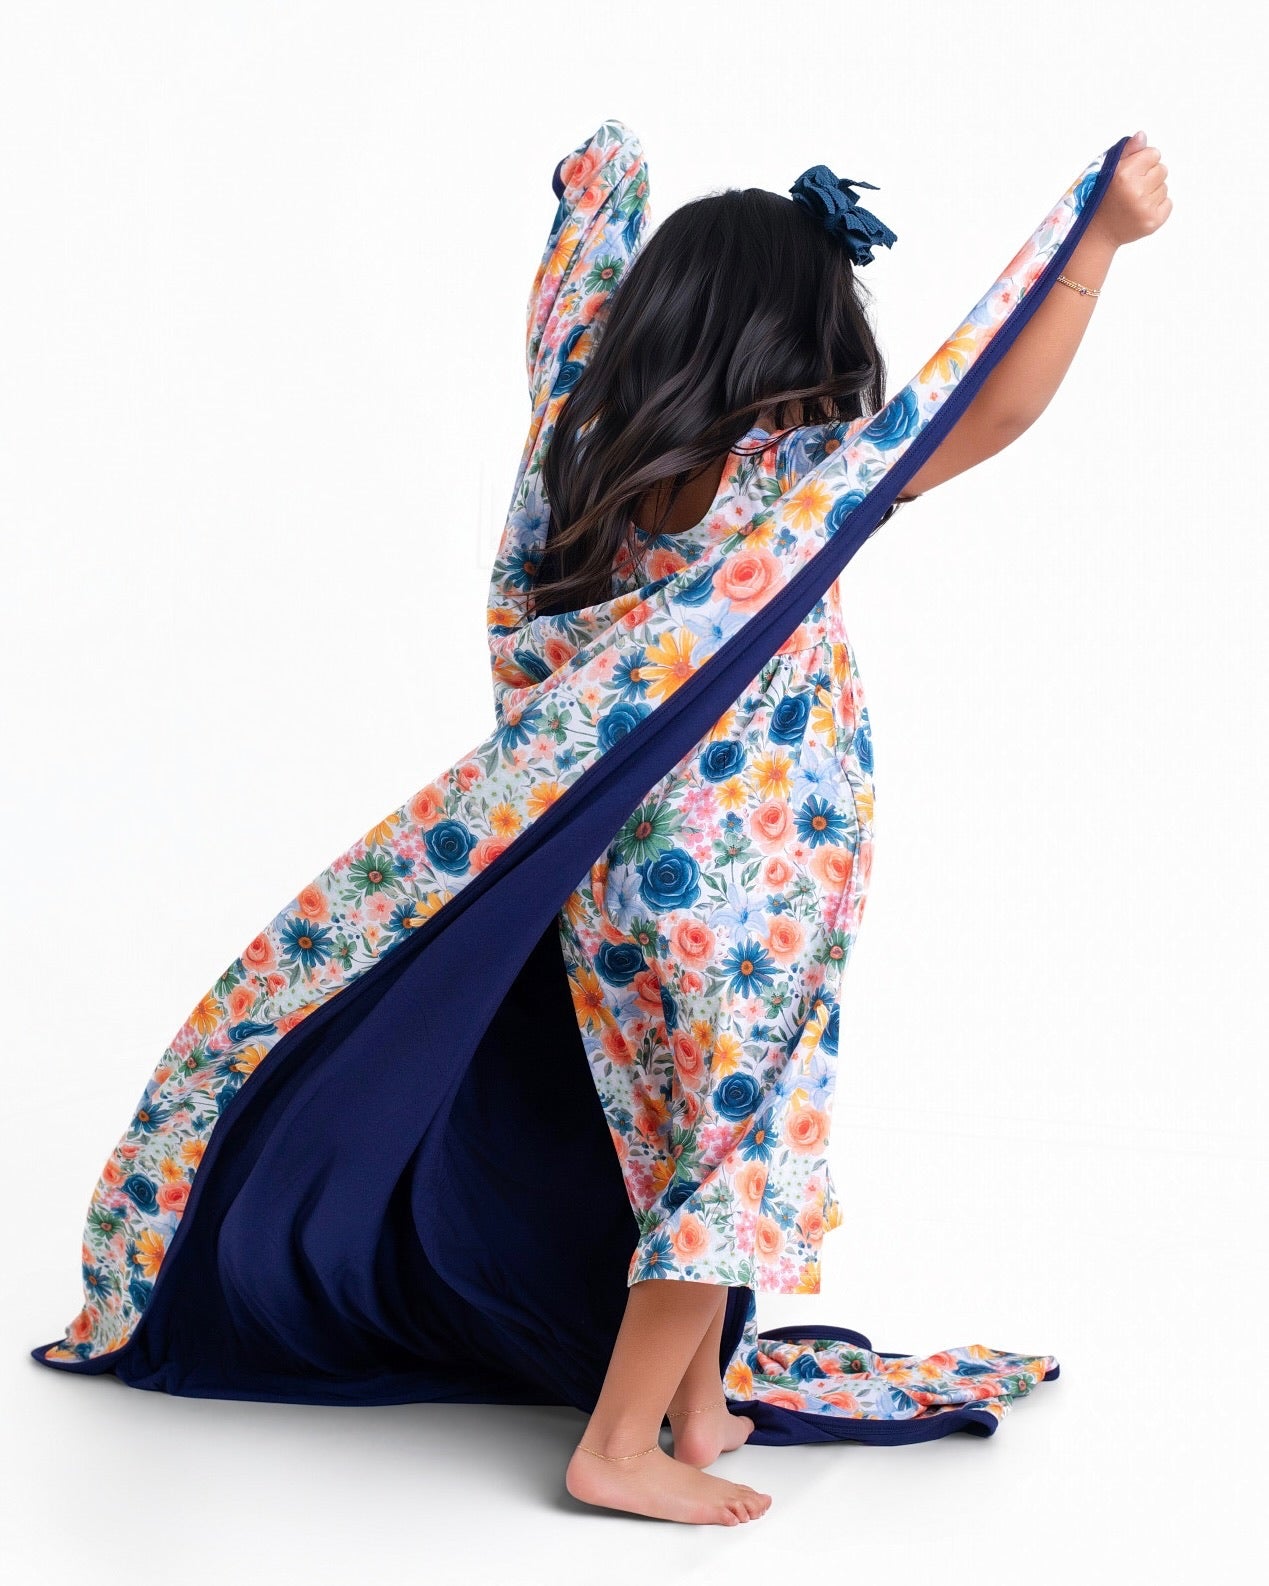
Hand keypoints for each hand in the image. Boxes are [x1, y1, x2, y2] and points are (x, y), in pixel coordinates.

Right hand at [1089, 130, 1171, 248]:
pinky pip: (1168, 203)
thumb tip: (1142, 135)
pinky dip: (1157, 206)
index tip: (1132, 173)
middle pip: (1162, 169)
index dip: (1144, 162)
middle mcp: (1136, 191)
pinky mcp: (1153, 221)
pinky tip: (1141, 210)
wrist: (1098, 233)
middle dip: (1150, 176)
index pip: (1154, 154)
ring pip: (1164, 187)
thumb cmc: (1102, 199)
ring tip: (1135, 201)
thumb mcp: (1108, 171)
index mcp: (1124, 174)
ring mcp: (1146, 208)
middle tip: (1133, 189)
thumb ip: (1127, 151)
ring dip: (1152, 192)